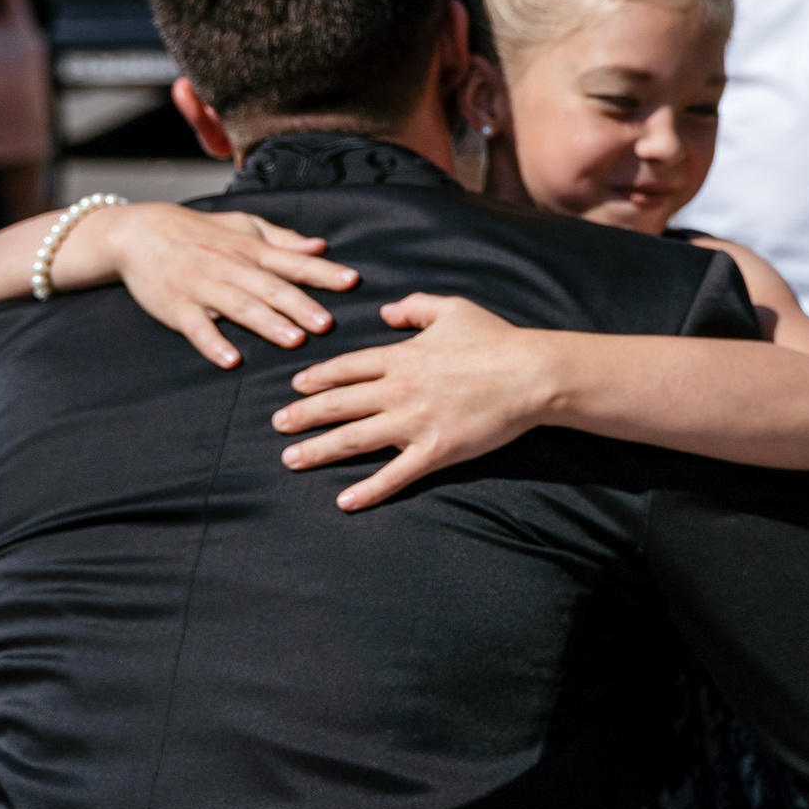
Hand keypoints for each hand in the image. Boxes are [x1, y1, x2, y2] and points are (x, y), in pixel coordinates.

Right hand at [92, 204, 357, 369]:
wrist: (139, 233)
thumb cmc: (199, 230)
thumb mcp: (244, 226)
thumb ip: (283, 240)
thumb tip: (321, 246)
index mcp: (251, 249)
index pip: (293, 261)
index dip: (323, 271)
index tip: (352, 281)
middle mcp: (230, 267)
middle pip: (270, 288)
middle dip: (300, 306)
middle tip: (327, 324)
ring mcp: (202, 287)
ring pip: (240, 307)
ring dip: (267, 324)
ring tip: (294, 340)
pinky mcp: (176, 307)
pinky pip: (197, 327)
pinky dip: (213, 344)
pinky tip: (231, 360)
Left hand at [273, 294, 558, 510]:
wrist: (532, 374)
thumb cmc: (496, 339)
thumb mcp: (453, 309)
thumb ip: (415, 307)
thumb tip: (386, 312)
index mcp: (403, 356)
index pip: (347, 367)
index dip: (317, 378)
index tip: (295, 388)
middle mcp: (400, 389)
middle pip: (339, 404)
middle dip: (303, 416)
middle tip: (277, 426)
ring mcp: (415, 422)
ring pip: (353, 439)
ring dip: (318, 450)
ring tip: (291, 459)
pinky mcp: (435, 450)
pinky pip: (394, 475)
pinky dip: (368, 490)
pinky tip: (345, 501)